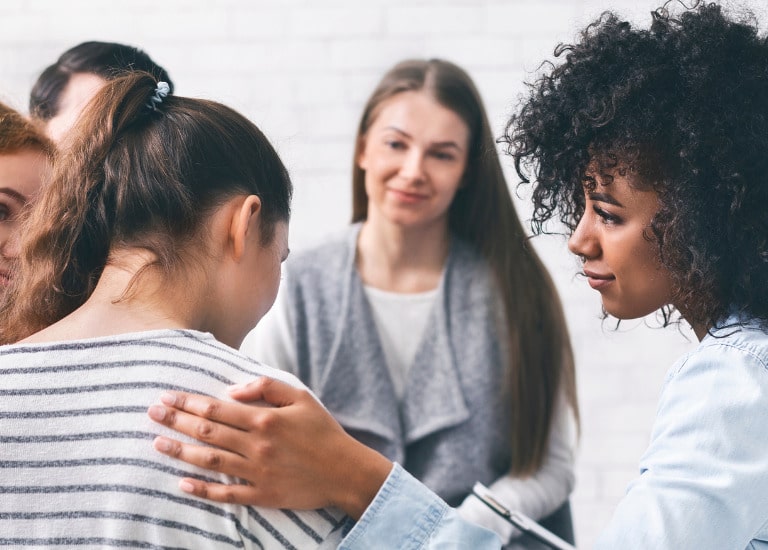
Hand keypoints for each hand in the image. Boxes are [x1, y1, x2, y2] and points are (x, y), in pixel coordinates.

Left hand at [147, 377, 392, 518]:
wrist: (345, 471)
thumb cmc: (323, 431)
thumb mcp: (301, 397)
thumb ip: (266, 387)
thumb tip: (232, 390)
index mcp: (264, 419)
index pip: (216, 409)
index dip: (188, 403)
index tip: (167, 397)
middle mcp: (256, 445)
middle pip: (207, 432)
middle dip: (176, 422)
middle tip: (152, 414)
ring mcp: (257, 472)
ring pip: (210, 461)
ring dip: (180, 452)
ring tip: (156, 444)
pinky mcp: (262, 495)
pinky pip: (226, 494)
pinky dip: (202, 489)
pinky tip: (182, 483)